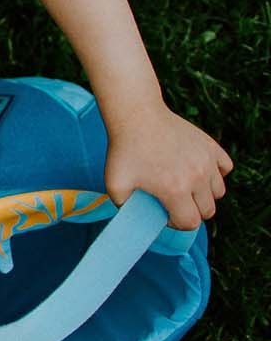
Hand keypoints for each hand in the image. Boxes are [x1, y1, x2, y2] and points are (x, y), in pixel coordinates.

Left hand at [103, 100, 232, 229]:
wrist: (137, 116)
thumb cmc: (124, 150)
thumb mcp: (114, 184)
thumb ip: (124, 207)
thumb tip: (135, 217)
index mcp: (175, 190)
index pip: (191, 222)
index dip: (177, 224)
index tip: (166, 215)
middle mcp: (197, 178)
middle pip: (208, 210)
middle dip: (192, 212)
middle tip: (175, 203)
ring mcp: (207, 161)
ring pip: (218, 191)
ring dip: (205, 195)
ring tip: (186, 188)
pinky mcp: (211, 147)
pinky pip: (225, 168)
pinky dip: (216, 174)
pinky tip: (199, 171)